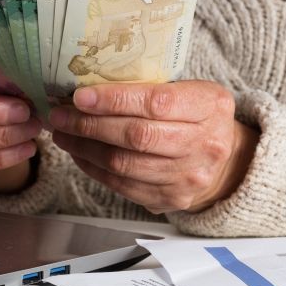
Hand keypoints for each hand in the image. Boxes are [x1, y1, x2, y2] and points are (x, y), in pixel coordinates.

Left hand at [48, 81, 257, 213]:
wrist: (226, 161)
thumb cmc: (197, 117)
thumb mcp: (189, 91)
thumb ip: (149, 88)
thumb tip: (87, 87)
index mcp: (211, 106)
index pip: (156, 103)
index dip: (113, 100)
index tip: (80, 96)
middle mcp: (205, 143)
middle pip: (136, 136)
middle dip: (90, 125)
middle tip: (60, 116)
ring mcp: (189, 176)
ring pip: (124, 164)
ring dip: (85, 148)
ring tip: (63, 134)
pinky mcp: (171, 198)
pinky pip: (123, 184)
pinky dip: (94, 168)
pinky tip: (80, 153)